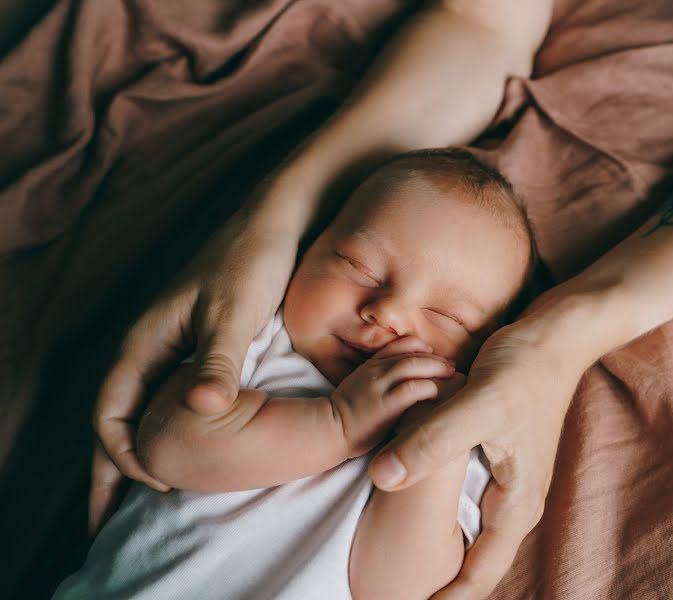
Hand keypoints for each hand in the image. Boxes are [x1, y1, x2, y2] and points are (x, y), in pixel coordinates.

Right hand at [90, 203, 301, 535]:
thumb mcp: (235, 311)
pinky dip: (171, 426)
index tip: (151, 485)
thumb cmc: (253, 261)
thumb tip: (199, 410)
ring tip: (153, 490)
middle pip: (118, 415)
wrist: (279, 221)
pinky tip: (191, 446)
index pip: (109, 409)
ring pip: (144, 407)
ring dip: (142, 447)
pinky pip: (173, 395)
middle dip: (114, 465)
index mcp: (146, 339)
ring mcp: (175, 344)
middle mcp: (152, 345)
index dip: (119, 452)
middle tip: (109, 518)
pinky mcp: (203, 343)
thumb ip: (218, 360)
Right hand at [331, 336, 456, 457]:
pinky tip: (438, 394)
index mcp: (371, 365)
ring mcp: (379, 386)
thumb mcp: (359, 386)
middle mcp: (376, 371)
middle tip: (452, 365)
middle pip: (412, 353)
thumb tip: (401, 380)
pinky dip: (429, 388)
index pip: (400, 344)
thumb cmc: (346, 414)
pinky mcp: (385, 406)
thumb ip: (378, 378)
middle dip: (435, 358)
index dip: (420, 346)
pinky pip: (412, 389)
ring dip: (436, 368)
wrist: (327, 430)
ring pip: (413, 366)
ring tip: (452, 375)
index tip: (433, 354)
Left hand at [367, 295, 588, 598]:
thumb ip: (433, 441)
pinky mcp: (497, 459)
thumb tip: (381, 478)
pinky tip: (421, 512)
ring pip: (471, 532)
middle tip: (400, 597)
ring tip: (411, 574)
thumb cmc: (525, 370)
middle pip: (476, 562)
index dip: (446, 599)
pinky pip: (468, 502)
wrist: (556, 337)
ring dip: (446, 553)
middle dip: (443, 585)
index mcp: (517, 504)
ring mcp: (507, 482)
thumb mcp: (477, 404)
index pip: (479, 574)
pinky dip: (446, 516)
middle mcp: (515, 501)